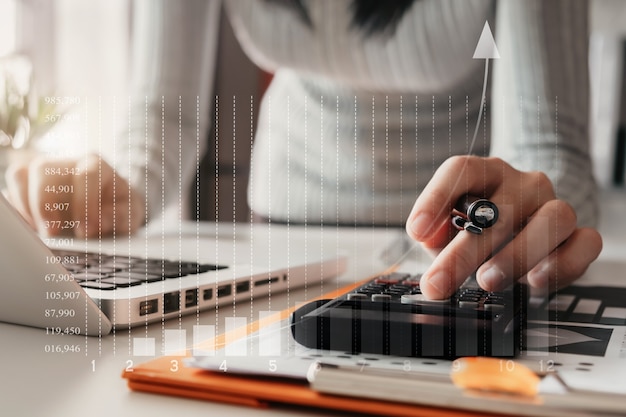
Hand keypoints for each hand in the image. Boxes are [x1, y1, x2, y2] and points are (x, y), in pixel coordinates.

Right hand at [5, 154, 144, 237]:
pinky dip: (17, 210)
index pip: (86, 174)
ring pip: (20, 174)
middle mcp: (66, 163)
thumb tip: (100, 220)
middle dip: (44, 203)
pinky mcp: (28, 185)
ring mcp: (44, 172)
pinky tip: (29, 229)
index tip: (85, 231)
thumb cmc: (119, 208)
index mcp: (96, 165)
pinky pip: (11, 190)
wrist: (109, 205)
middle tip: (52, 233)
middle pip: (43, 169)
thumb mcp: (131, 213)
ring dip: (25, 206)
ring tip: (38, 232)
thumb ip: (122, 216)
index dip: (84, 204)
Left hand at [405, 156, 601, 298]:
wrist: (525, 229)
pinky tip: (535, 281)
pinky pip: (586, 242)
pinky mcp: (580, 234)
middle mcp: (523, 184)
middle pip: (498, 208)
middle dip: (463, 252)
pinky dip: (562, 264)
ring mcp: (555, 206)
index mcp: (486, 173)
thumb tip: (427, 235)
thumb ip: (436, 232)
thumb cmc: (479, 230)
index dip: (436, 198)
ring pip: (552, 219)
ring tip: (487, 281)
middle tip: (439, 283)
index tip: (415, 231)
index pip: (461, 170)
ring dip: (516, 254)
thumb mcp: (449, 230)